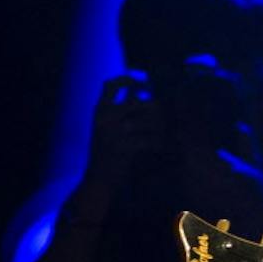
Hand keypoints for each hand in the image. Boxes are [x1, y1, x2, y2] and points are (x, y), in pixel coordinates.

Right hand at [79, 74, 163, 204]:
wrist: (97, 180)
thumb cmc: (106, 153)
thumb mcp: (106, 128)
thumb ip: (120, 111)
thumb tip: (144, 94)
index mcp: (98, 111)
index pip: (110, 85)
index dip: (127, 80)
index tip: (140, 83)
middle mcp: (105, 118)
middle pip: (139, 101)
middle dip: (155, 110)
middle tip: (162, 119)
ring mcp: (115, 132)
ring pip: (149, 120)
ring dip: (160, 128)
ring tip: (164, 134)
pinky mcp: (125, 147)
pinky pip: (151, 139)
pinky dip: (159, 144)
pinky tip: (162, 148)